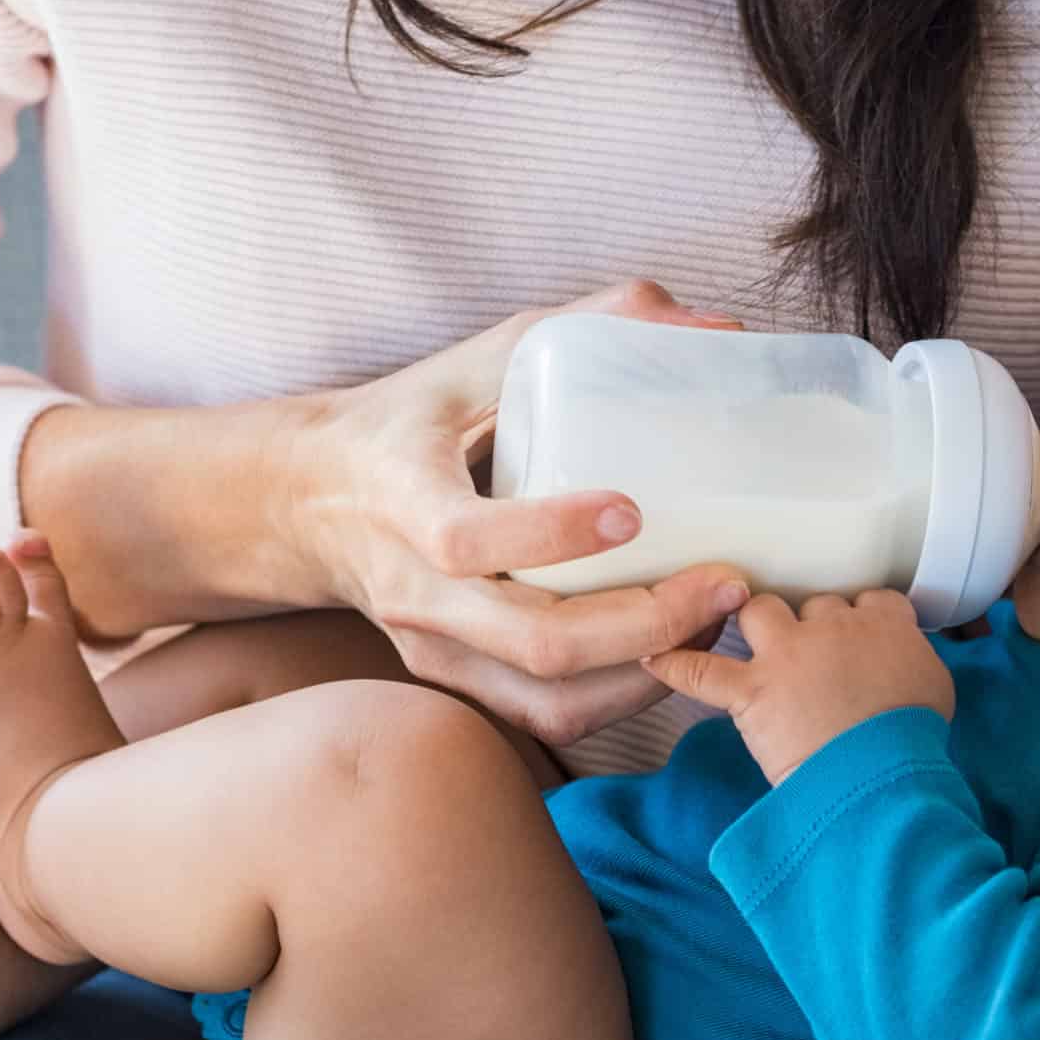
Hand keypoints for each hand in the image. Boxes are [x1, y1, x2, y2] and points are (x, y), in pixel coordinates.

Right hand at [280, 280, 756, 746]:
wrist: (312, 501)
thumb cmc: (413, 420)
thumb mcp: (481, 357)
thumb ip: (591, 324)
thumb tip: (716, 324)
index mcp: (403, 498)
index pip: (467, 539)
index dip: (552, 534)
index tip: (633, 512)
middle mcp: (414, 590)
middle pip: (535, 642)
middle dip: (647, 623)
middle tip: (726, 583)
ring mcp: (434, 647)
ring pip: (551, 697)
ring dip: (648, 672)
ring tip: (714, 620)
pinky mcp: (456, 680)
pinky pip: (548, 715)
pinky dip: (622, 696)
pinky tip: (673, 651)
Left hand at [641, 591, 953, 782]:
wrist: (883, 774)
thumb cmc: (914, 739)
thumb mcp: (934, 687)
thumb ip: (913, 661)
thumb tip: (901, 667)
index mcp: (884, 624)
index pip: (869, 599)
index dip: (858, 616)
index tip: (856, 635)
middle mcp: (833, 626)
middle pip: (813, 604)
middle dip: (809, 626)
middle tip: (811, 657)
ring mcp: (788, 654)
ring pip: (759, 611)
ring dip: (754, 622)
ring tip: (752, 642)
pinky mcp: (753, 690)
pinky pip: (700, 670)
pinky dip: (675, 665)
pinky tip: (653, 659)